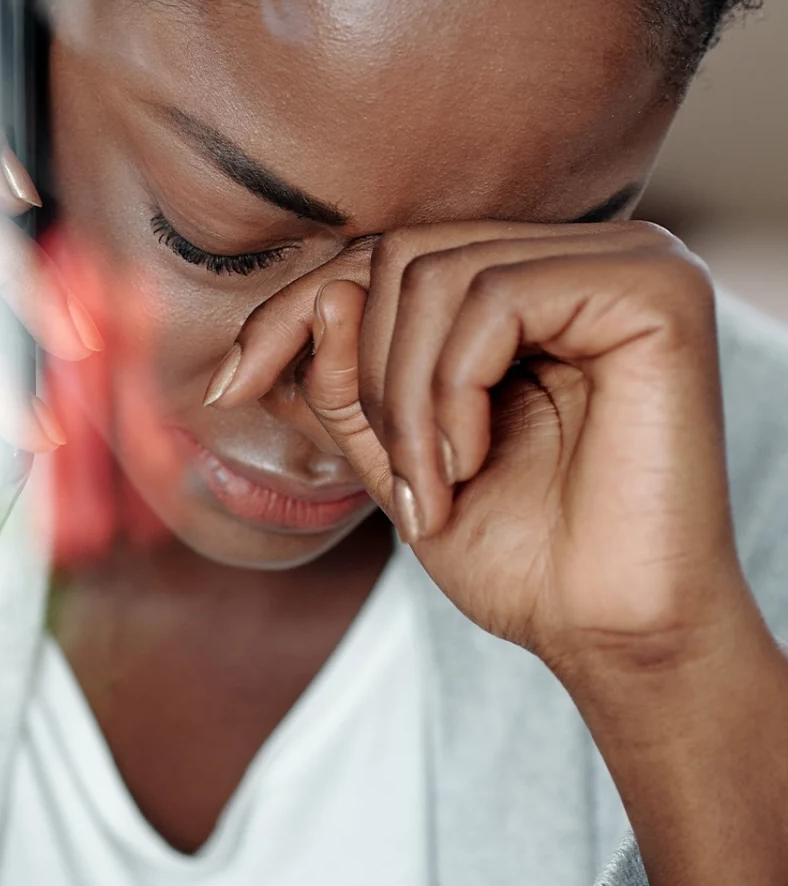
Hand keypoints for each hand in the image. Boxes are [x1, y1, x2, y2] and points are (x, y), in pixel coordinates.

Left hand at [211, 220, 748, 668]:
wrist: (604, 631)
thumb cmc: (516, 549)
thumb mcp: (393, 452)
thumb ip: (347, 375)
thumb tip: (326, 294)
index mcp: (531, 281)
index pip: (385, 255)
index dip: (294, 312)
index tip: (229, 388)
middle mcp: (585, 253)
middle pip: (403, 256)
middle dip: (363, 376)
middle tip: (400, 480)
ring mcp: (631, 259)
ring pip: (436, 276)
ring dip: (404, 399)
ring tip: (437, 481)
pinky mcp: (655, 289)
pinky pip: (495, 300)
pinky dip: (452, 391)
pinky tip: (473, 460)